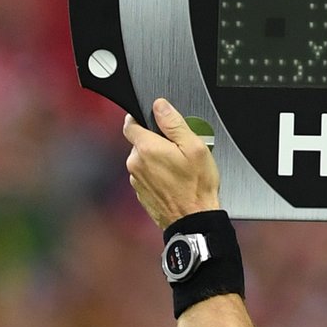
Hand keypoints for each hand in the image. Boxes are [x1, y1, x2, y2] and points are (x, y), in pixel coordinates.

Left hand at [122, 99, 220, 227]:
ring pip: (143, 161)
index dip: (141, 118)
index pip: (130, 123)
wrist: (194, 221)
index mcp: (147, 148)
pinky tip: (174, 182)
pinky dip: (157, 176)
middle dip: (155, 142)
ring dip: (156, 161)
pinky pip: (146, 177)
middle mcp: (136, 164)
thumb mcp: (194, 147)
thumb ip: (173, 123)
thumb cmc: (197, 188)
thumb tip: (160, 106)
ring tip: (178, 169)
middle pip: (139, 142)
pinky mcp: (141, 193)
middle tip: (177, 150)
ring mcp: (137, 181)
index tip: (153, 121)